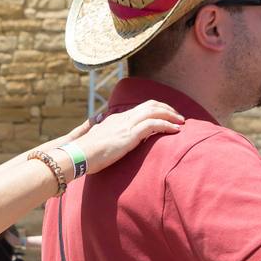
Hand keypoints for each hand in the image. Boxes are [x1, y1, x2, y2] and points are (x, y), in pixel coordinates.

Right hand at [67, 100, 183, 175]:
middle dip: (167, 109)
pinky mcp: (130, 134)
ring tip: (182, 122)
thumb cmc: (85, 153)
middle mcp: (123, 118)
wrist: (79, 155)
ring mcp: (127, 125)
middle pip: (151, 105)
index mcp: (116, 119)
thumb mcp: (97, 143)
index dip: (156, 110)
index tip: (166, 116)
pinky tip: (176, 130)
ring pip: (155, 111)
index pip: (140, 108)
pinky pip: (154, 124)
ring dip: (171, 115)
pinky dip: (168, 125)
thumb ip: (106, 138)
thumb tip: (107, 138)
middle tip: (179, 117)